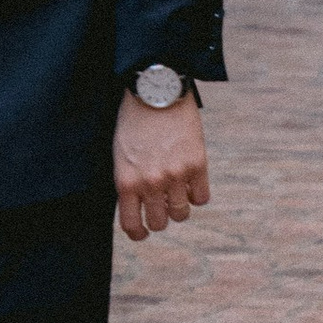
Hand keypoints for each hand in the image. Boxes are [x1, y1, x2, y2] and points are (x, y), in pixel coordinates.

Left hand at [113, 88, 209, 241]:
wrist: (156, 90)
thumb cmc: (133, 120)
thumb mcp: (120, 153)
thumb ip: (128, 182)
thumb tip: (137, 209)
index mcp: (126, 181)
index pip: (132, 225)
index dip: (138, 233)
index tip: (142, 232)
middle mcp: (151, 183)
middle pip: (159, 223)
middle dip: (159, 217)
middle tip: (160, 205)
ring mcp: (176, 175)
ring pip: (181, 214)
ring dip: (178, 206)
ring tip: (175, 189)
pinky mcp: (197, 165)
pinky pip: (202, 198)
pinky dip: (197, 193)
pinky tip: (190, 181)